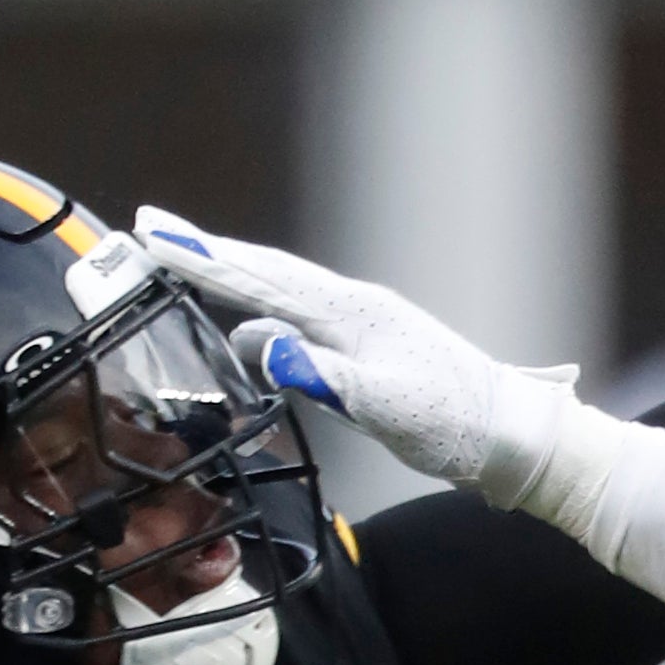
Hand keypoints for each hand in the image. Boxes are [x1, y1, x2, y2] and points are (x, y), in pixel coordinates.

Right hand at [132, 209, 581, 502]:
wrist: (513, 435)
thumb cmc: (456, 423)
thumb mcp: (387, 407)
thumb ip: (325, 378)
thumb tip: (267, 349)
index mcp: (351, 312)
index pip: (263, 276)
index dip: (205, 257)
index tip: (153, 232)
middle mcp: (353, 308)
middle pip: (266, 272)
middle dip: (207, 253)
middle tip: (151, 230)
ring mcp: (362, 327)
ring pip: (283, 294)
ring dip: (234, 280)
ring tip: (186, 266)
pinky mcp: (370, 351)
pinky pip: (303, 323)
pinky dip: (267, 318)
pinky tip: (254, 333)